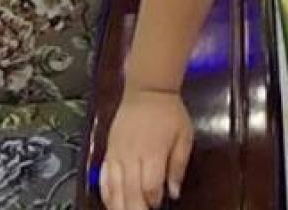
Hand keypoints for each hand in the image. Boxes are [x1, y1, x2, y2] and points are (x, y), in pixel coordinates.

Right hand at [100, 86, 193, 209]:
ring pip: (114, 189)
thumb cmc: (169, 112)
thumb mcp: (184, 135)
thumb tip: (174, 192)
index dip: (154, 200)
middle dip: (136, 208)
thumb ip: (179, 165)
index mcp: (153, 152)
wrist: (147, 90)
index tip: (159, 203)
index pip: (150, 186)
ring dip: (119, 206)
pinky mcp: (109, 151)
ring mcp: (117, 154)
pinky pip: (104, 178)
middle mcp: (132, 155)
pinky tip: (112, 202)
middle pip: (130, 192)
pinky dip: (106, 193)